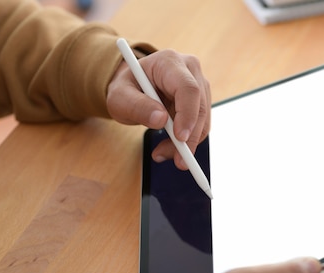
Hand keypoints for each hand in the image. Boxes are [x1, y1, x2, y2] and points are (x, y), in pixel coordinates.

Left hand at [107, 49, 210, 169]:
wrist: (133, 87)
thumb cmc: (126, 88)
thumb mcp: (119, 97)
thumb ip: (137, 106)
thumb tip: (161, 120)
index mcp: (169, 62)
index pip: (188, 89)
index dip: (187, 115)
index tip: (180, 139)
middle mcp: (190, 69)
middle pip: (200, 106)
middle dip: (189, 137)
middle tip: (175, 159)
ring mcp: (199, 84)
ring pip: (203, 119)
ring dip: (187, 142)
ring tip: (162, 153)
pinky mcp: (201, 100)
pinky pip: (201, 124)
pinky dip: (188, 140)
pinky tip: (170, 146)